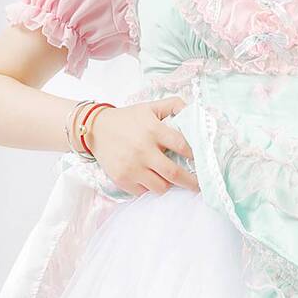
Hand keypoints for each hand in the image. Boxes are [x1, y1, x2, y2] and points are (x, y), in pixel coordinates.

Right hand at [82, 96, 198, 195]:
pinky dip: (149, 188)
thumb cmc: (128, 119)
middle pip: (174, 173)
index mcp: (152, 130)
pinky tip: (149, 179)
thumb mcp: (149, 107)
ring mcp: (132, 167)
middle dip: (191, 182)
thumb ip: (173, 105)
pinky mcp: (122, 179)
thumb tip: (194, 111)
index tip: (202, 161)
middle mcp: (142, 150)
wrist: (95, 129)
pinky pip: (144, 192)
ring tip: (168, 179)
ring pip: (160, 187)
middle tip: (199, 186)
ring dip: (168, 185)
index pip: (181, 145)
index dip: (195, 155)